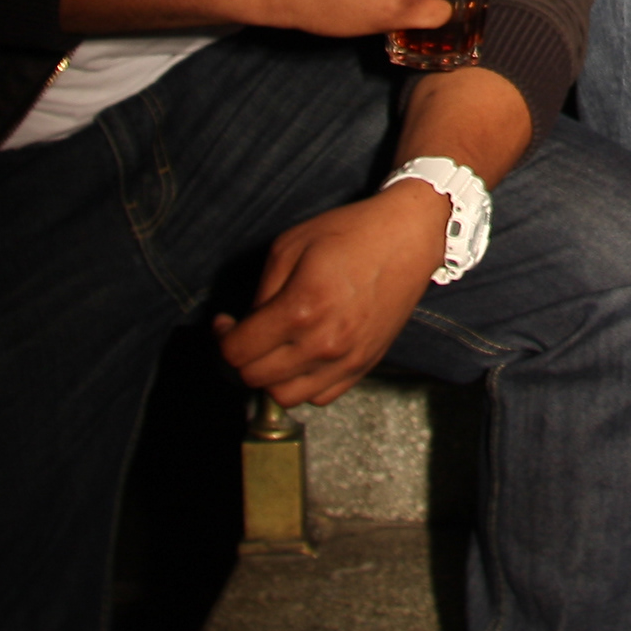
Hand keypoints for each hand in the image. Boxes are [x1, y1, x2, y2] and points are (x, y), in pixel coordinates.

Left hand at [213, 181, 446, 407]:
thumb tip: (247, 323)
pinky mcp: (365, 363)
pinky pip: (321, 396)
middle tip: (246, 335)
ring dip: (270, 378)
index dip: (222, 337)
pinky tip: (303, 358)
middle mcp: (324, 342)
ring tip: (274, 351)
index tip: (226, 324)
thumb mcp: (290, 245)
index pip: (238, 352)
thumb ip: (262, 290)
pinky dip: (304, 384)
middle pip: (255, 378)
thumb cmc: (352, 233)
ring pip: (286, 397)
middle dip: (241, 358)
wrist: (408, 237)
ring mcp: (347, 358)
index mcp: (301, 308)